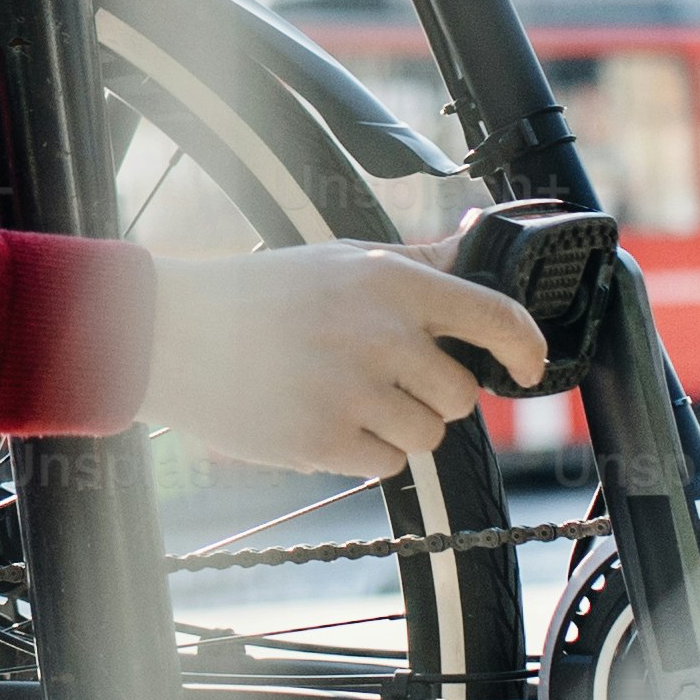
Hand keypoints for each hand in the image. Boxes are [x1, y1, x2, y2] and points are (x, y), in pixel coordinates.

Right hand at [133, 244, 549, 478]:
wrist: (173, 334)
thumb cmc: (260, 294)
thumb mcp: (342, 261)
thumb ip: (420, 261)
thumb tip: (480, 234)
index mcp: (391, 282)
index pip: (495, 318)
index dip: (526, 349)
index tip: (526, 367)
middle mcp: (380, 335)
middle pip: (461, 396)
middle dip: (433, 396)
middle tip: (385, 379)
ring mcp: (352, 391)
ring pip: (427, 436)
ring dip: (399, 428)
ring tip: (348, 399)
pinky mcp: (323, 440)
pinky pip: (384, 465)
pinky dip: (362, 452)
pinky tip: (322, 418)